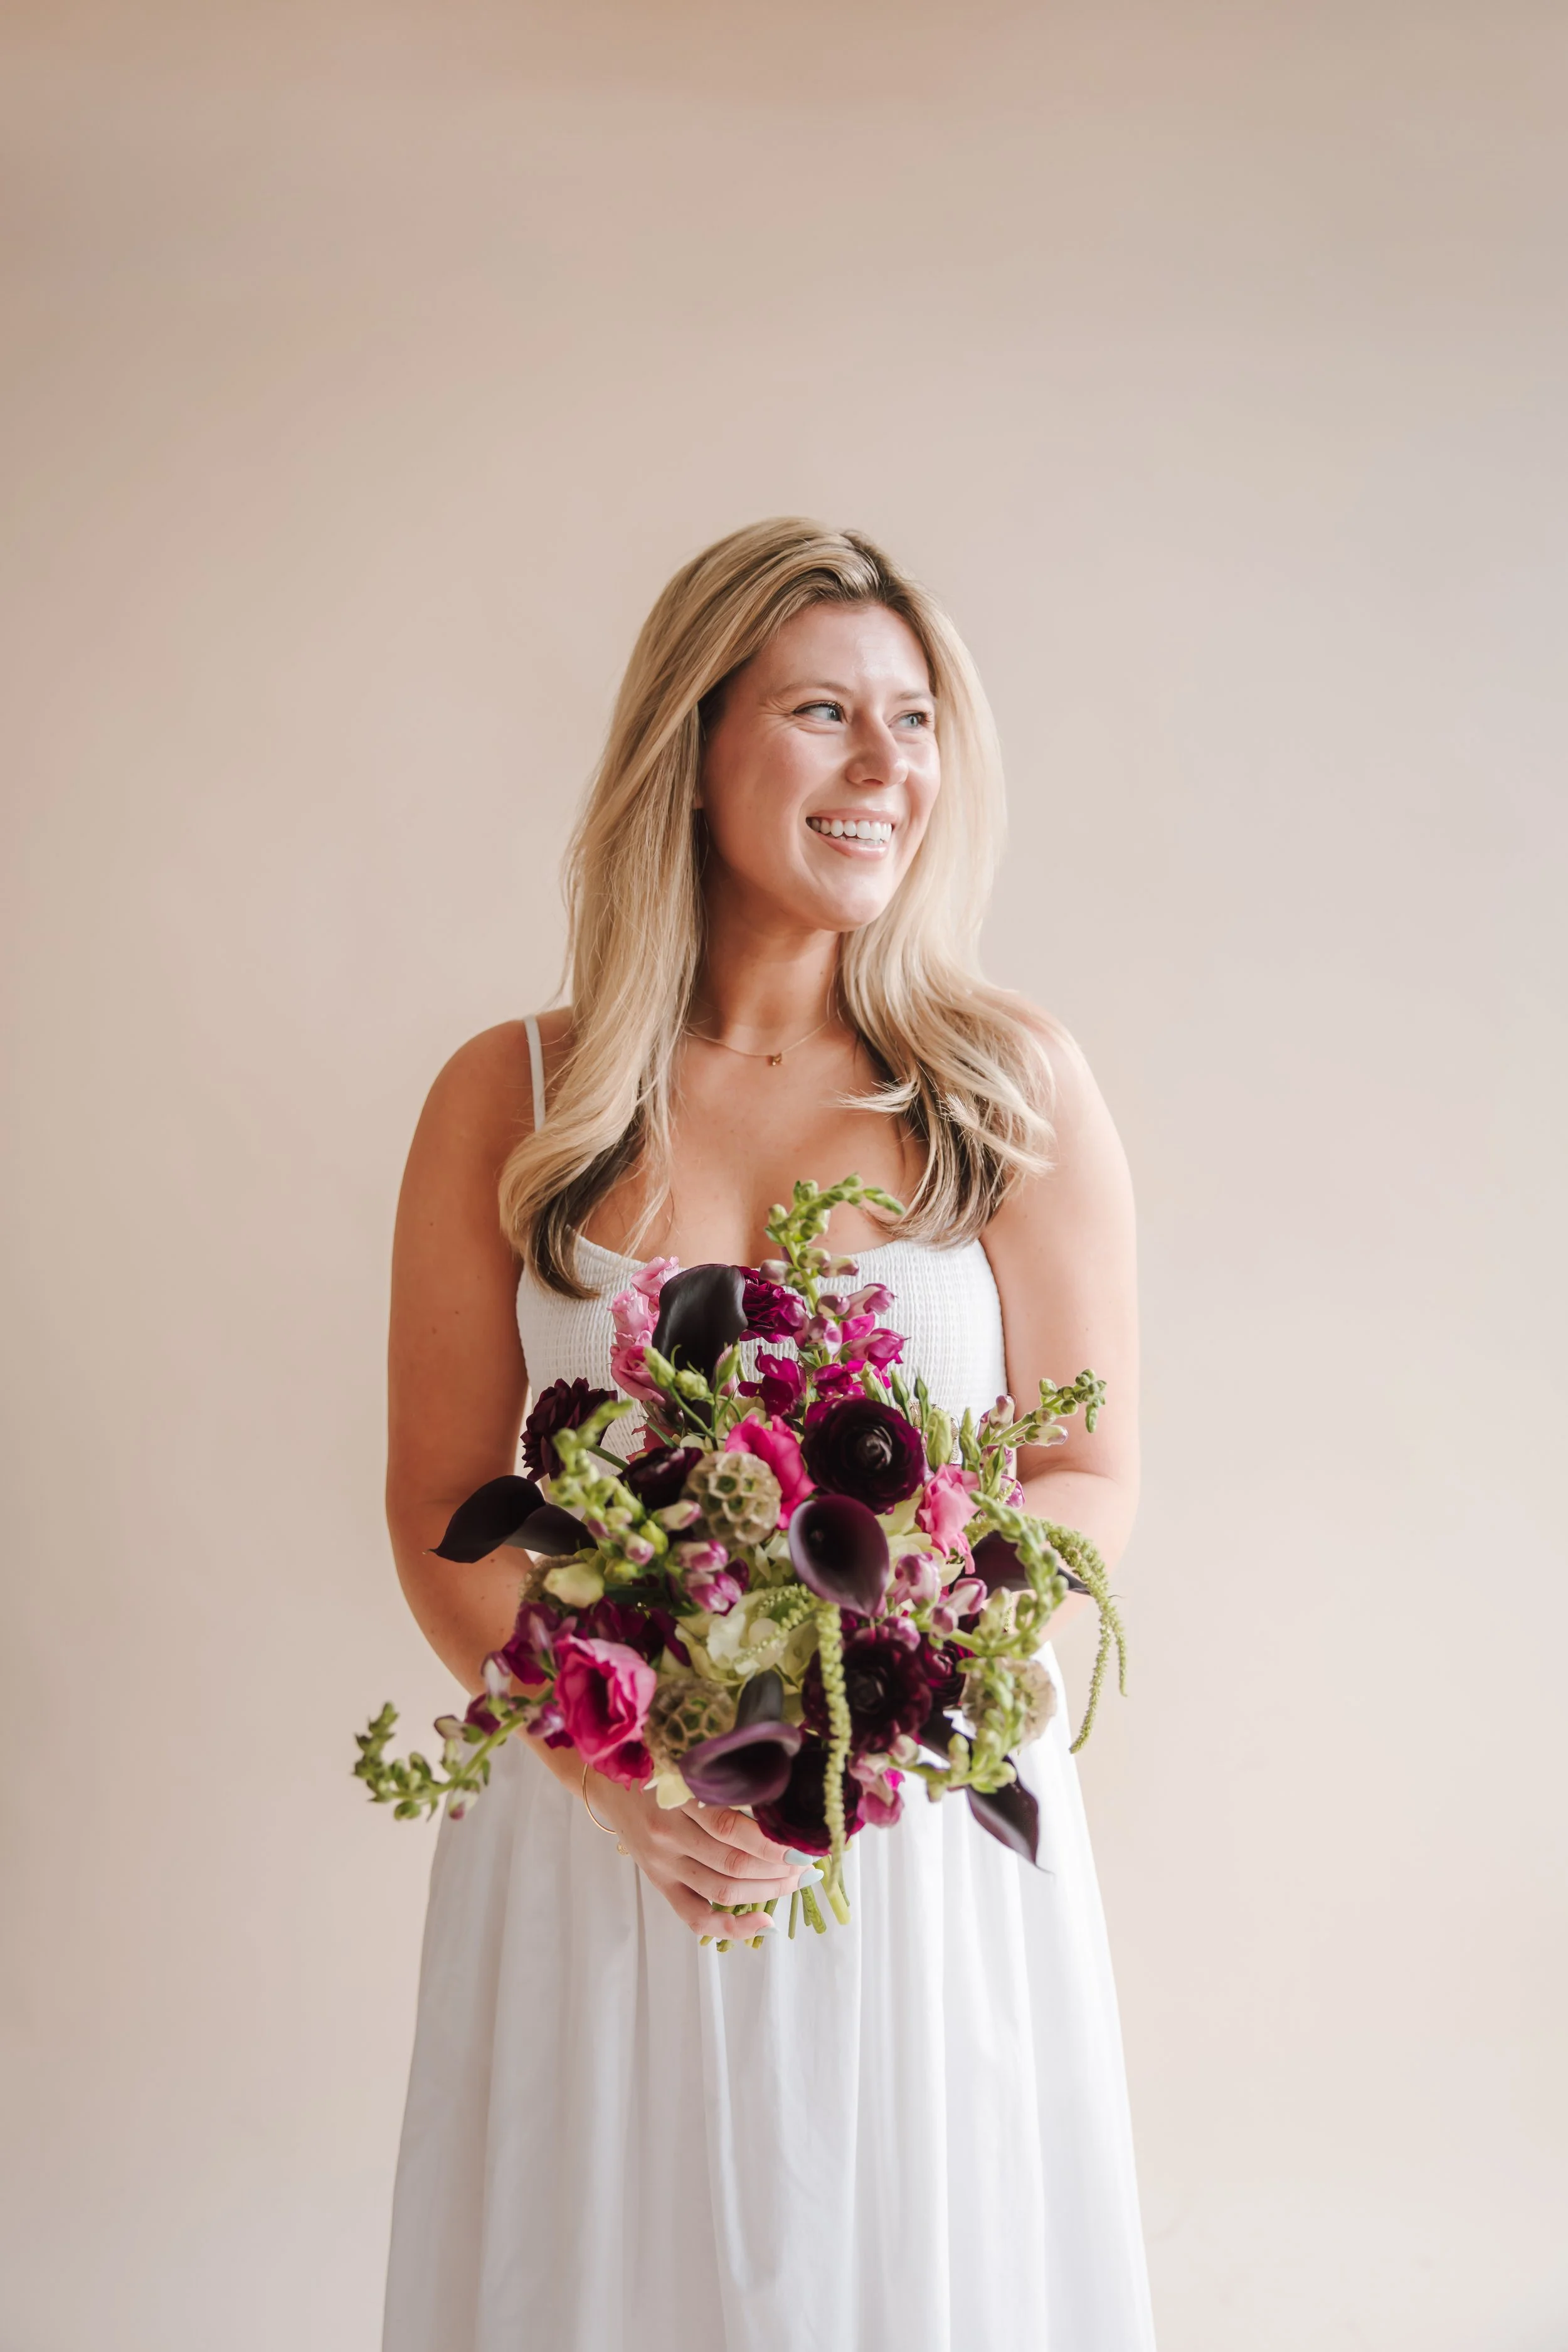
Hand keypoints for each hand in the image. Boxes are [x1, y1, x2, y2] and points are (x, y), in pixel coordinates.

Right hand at [589, 1772, 802, 1937]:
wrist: (610, 1785)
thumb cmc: (658, 1766)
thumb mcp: (687, 1762)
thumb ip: (726, 1778)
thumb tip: (784, 1797)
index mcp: (676, 1797)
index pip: (731, 1827)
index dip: (773, 1842)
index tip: (805, 1843)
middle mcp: (668, 1834)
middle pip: (733, 1863)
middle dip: (779, 1869)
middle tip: (807, 1864)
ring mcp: (663, 1864)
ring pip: (723, 1890)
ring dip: (767, 1891)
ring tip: (794, 1882)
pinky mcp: (660, 1884)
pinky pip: (696, 1917)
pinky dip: (732, 1927)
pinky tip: (763, 1922)